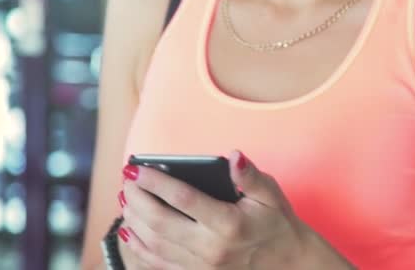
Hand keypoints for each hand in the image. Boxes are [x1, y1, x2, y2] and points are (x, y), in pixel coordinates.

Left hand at [118, 150, 352, 269]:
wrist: (289, 264)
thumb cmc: (277, 224)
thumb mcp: (270, 194)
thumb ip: (249, 175)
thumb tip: (233, 156)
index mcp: (228, 223)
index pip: (182, 198)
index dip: (155, 181)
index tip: (135, 168)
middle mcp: (211, 247)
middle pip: (160, 221)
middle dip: (137, 198)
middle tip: (126, 180)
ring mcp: (202, 266)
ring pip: (155, 244)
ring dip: (134, 220)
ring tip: (125, 199)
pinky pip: (159, 264)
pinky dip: (139, 247)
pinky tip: (129, 230)